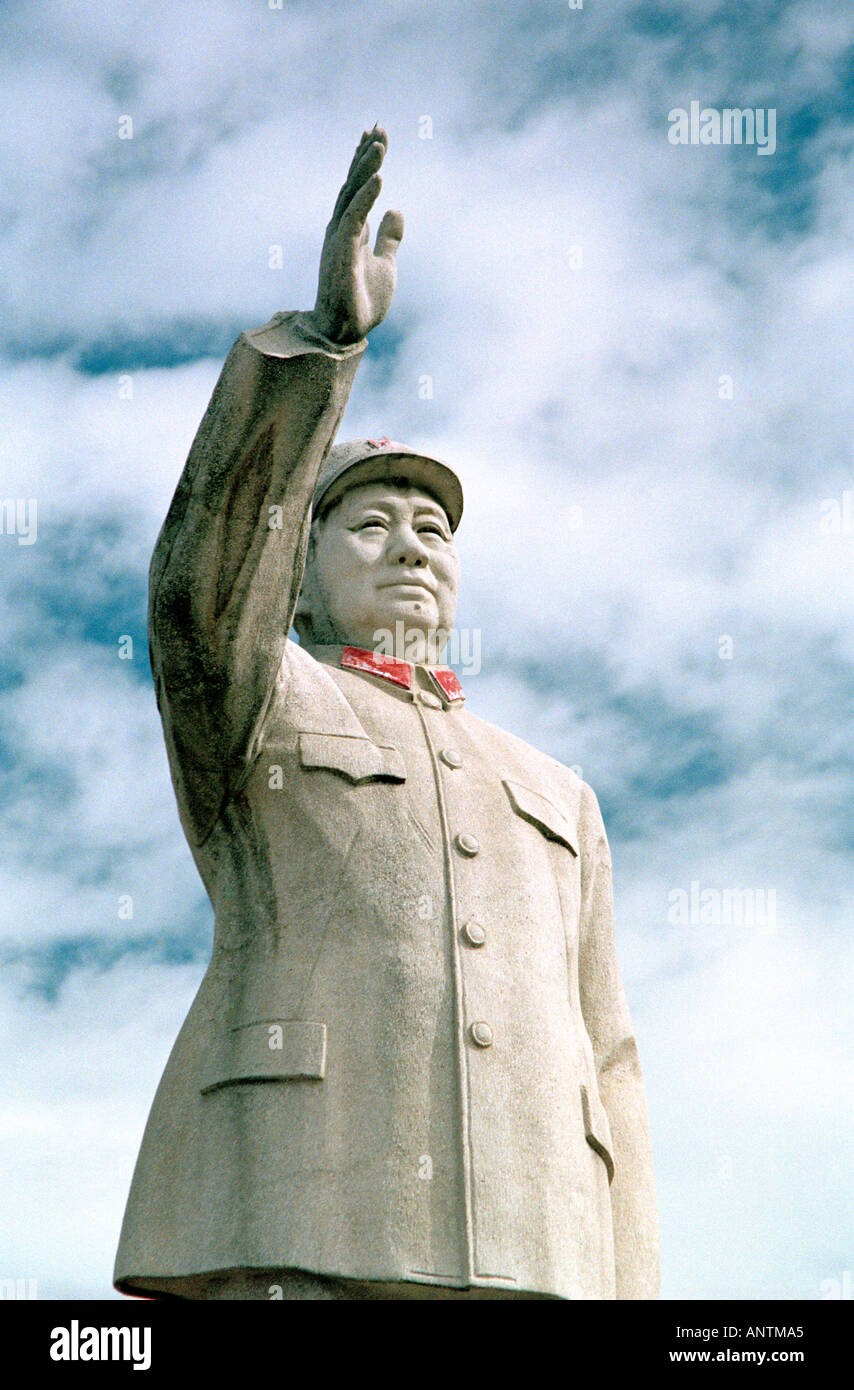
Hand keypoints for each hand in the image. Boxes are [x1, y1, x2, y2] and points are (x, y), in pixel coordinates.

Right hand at [308, 126, 402, 345]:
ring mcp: (339, 238)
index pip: (358, 188)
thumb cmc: (362, 301)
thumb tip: (396, 210)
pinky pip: (354, 217)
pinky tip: (379, 177)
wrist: (347, 331)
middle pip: (354, 183)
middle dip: (366, 155)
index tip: (376, 136)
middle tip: (379, 128)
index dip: (366, 162)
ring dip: (365, 167)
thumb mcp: (386, 263)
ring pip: (352, 194)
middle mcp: (341, 228)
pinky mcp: (341, 251)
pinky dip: (365, 196)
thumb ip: (389, 237)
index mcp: (351, 229)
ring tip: (379, 143)